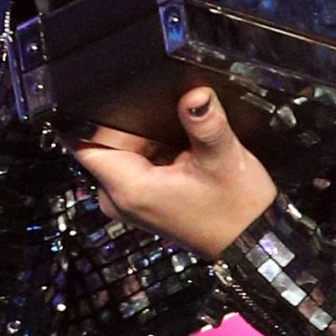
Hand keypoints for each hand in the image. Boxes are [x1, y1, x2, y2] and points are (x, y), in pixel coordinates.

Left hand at [69, 86, 277, 258]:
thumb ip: (205, 123)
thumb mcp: (224, 159)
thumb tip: (195, 93)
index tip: (116, 96)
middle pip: (103, 146)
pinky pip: (135, 165)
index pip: (84, 145)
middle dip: (128, 125)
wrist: (252, 242)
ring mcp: (129, 202)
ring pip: (121, 153)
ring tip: (174, 130)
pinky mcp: (142, 201)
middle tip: (163, 112)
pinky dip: (153, 152)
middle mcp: (118, 199)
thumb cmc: (236, 208)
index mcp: (129, 189)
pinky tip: (178, 147)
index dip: (93, 117)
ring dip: (143, 139)